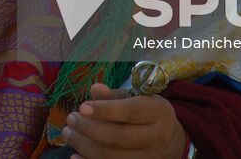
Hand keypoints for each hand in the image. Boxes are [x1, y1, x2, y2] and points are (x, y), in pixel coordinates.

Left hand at [61, 83, 188, 157]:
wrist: (171, 140)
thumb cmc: (148, 113)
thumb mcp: (137, 98)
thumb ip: (114, 95)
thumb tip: (95, 89)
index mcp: (157, 112)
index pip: (130, 112)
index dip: (105, 110)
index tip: (82, 107)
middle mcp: (156, 136)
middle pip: (118, 137)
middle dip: (89, 129)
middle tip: (70, 119)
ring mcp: (148, 157)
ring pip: (112, 156)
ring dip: (84, 146)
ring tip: (69, 133)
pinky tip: (75, 155)